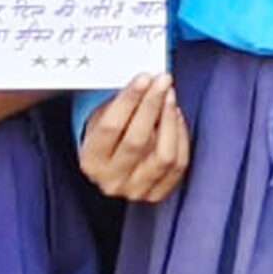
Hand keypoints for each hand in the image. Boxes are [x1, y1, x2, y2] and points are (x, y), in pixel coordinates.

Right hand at [78, 72, 189, 202]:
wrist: (114, 166)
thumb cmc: (111, 135)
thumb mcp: (103, 118)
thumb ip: (122, 103)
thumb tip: (148, 81)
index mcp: (91, 161)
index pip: (110, 128)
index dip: (129, 101)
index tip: (144, 78)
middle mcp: (110, 181)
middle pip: (137, 141)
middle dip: (152, 105)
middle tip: (163, 80)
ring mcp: (135, 191)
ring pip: (163, 155)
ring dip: (169, 120)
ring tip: (170, 96)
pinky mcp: (157, 195)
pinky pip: (179, 164)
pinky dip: (181, 137)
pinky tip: (176, 116)